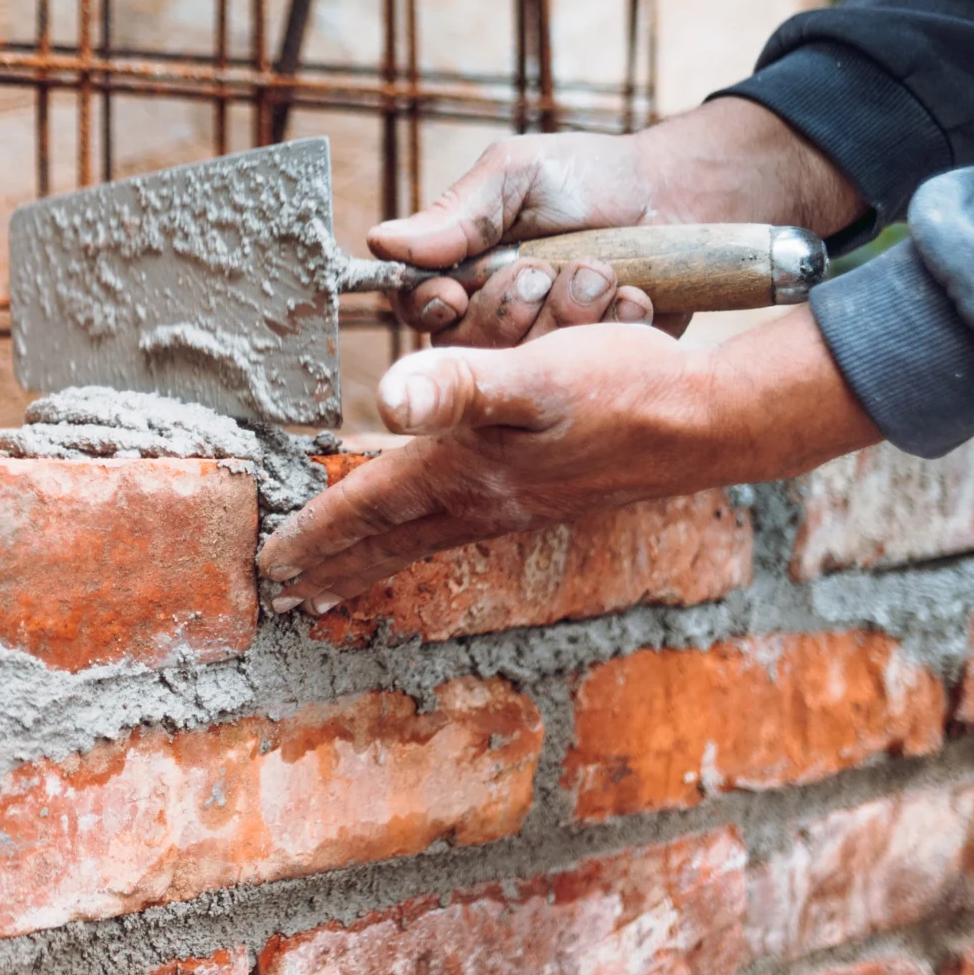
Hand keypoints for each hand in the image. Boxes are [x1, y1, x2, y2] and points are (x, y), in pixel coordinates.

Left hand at [259, 309, 880, 612]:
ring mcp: (516, 505)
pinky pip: (462, 527)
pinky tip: (435, 530)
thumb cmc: (622, 390)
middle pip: (388, 539)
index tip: (268, 566)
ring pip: (424, 538)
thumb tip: (388, 397)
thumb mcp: (533, 375)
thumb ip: (460, 383)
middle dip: (335, 568)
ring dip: (376, 560)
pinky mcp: (547, 497)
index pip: (368, 509)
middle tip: (290, 599)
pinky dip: (425, 536)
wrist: (705, 421)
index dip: (315, 533)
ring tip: (341, 581)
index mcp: (462, 470)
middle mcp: (482, 499)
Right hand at [372, 97, 863, 346]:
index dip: (430, 311)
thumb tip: (382, 242)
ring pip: (528, 367)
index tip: (451, 293)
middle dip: (508, 309)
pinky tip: (634, 295)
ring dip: (566, 314)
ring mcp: (548, 352)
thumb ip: (457, 213)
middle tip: (542, 269)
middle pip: (468, 352)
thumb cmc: (587, 178)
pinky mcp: (598, 372)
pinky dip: (616, 326)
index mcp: (464, 275)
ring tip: (599, 272)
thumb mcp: (515, 175)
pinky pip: (591, 373)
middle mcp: (498, 324)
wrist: (678, 196)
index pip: (419, 313)